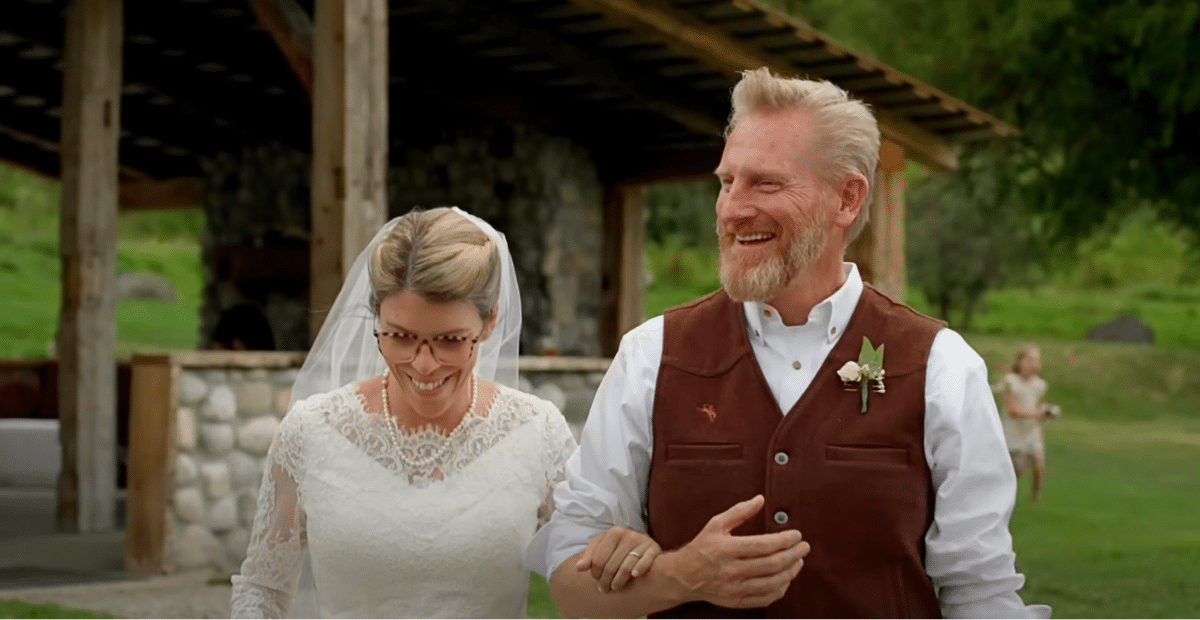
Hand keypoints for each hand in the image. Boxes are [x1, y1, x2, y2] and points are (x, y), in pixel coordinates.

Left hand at [576, 526, 661, 592]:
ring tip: (615, 587)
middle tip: (604, 589)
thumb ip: (590, 556)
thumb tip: (578, 568)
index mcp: (614, 532)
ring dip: (619, 581)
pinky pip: (645, 561)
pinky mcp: (654, 549)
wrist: (645, 545)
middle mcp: (628, 534)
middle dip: (605, 581)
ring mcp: (642, 541)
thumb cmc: (619, 548)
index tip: (597, 580)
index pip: (598, 560)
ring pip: (626, 567)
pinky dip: (639, 569)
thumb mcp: (603, 547)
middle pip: (611, 566)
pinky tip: (634, 576)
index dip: (595, 574)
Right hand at [665, 495, 809, 607]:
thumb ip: (739, 512)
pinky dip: (780, 589)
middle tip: (804, 548)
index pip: (764, 545)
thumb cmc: (702, 547)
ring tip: (798, 561)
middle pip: (771, 565)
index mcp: (726, 549)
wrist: (683, 576)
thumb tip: (760, 499)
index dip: (785, 540)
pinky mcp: (737, 601)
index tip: (797, 535)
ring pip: (772, 583)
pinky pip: (765, 598)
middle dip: (793, 555)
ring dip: (790, 572)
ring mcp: (734, 588)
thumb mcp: (716, 524)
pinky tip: (786, 579)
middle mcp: (731, 570)